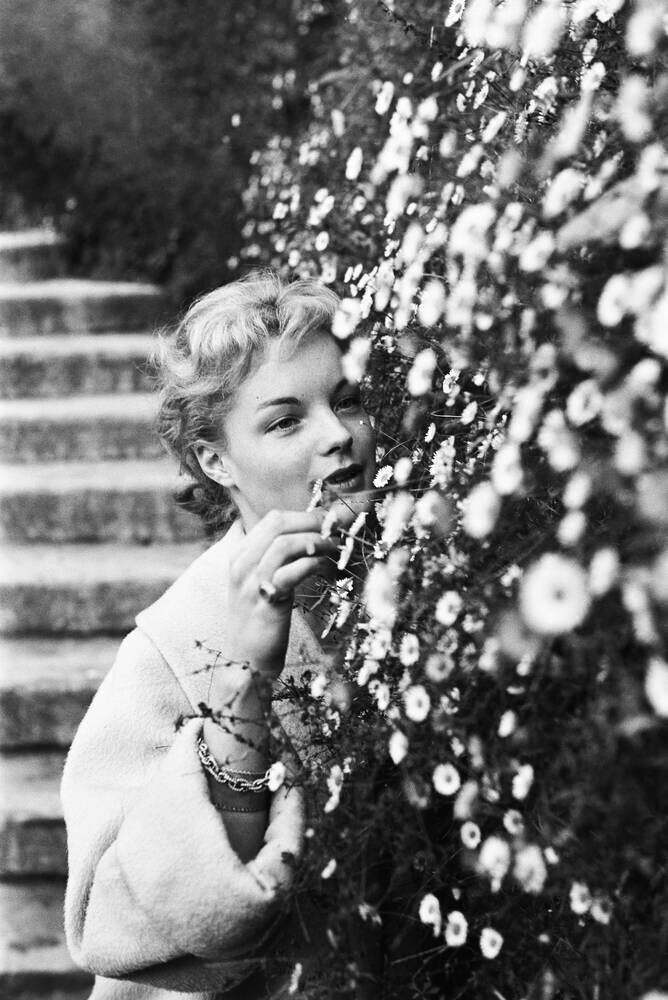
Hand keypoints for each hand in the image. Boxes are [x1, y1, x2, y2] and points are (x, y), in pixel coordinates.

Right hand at [224, 508, 337, 679]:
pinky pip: (293, 571)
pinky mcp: (267, 602)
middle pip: (277, 523)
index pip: (271, 519)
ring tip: (337, 547)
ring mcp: (251, 583)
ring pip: (285, 544)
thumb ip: (267, 560)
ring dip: (317, 540)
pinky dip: (315, 564)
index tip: (327, 520)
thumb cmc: (258, 622)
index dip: (303, 515)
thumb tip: (296, 537)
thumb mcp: (255, 585)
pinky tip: (329, 568)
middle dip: (312, 520)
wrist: (246, 663)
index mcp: (239, 557)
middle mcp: (241, 565)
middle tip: (337, 528)